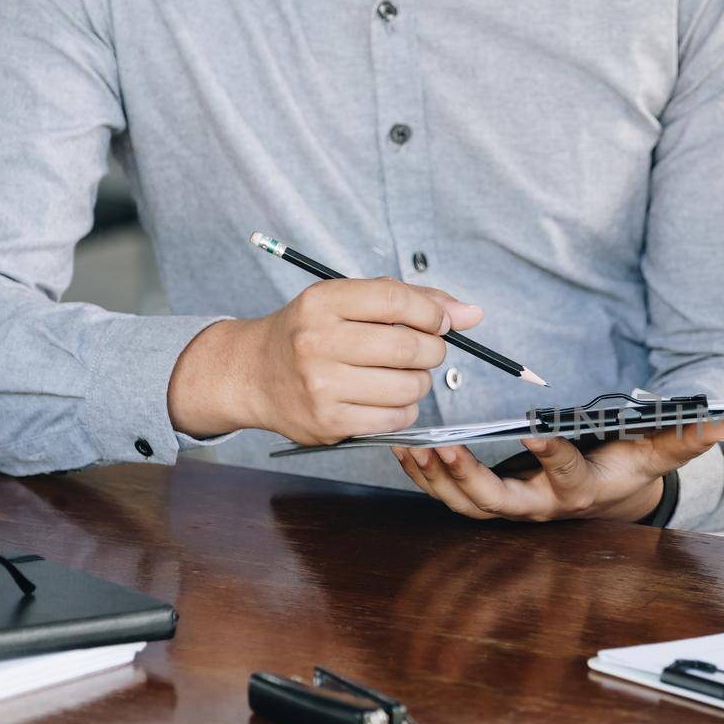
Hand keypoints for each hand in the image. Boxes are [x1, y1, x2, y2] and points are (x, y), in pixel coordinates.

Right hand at [169, 277, 482, 442]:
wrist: (252, 374)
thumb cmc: (312, 332)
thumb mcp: (348, 301)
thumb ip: (412, 300)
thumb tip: (471, 314)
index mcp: (323, 302)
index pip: (398, 300)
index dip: (432, 313)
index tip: (437, 322)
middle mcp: (317, 342)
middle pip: (409, 348)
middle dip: (432, 350)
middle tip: (424, 351)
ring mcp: (320, 386)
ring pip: (409, 387)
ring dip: (419, 382)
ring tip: (402, 375)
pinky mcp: (328, 423)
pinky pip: (396, 418)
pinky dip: (403, 409)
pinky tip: (385, 398)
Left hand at [392, 420, 723, 522]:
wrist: (607, 495)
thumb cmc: (627, 468)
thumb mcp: (657, 454)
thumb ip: (683, 437)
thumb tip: (723, 419)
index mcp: (581, 490)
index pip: (567, 475)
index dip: (552, 457)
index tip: (537, 433)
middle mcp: (541, 505)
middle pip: (499, 502)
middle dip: (469, 480)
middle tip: (448, 450)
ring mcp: (512, 505)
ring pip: (467, 505)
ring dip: (438, 481)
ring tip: (419, 451)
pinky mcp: (492, 498)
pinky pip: (452, 497)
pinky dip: (427, 479)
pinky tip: (409, 454)